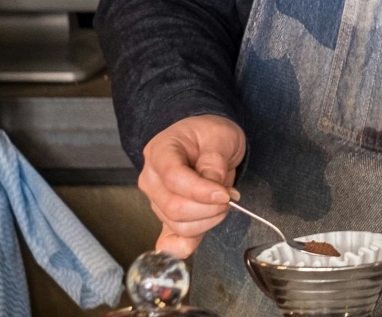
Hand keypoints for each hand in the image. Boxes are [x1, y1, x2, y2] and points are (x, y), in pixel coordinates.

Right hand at [138, 114, 246, 256]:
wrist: (204, 140)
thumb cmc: (208, 134)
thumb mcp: (219, 136)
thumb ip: (215, 160)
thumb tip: (214, 187)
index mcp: (160, 152)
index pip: (174, 179)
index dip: (201, 191)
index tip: (225, 193)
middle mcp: (152, 179)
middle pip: (175, 207)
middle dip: (209, 208)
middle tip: (229, 196)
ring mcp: (157, 200)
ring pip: (178, 225)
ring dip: (207, 221)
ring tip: (222, 202)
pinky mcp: (166, 216)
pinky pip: (169, 238)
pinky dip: (180, 246)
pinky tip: (190, 246)